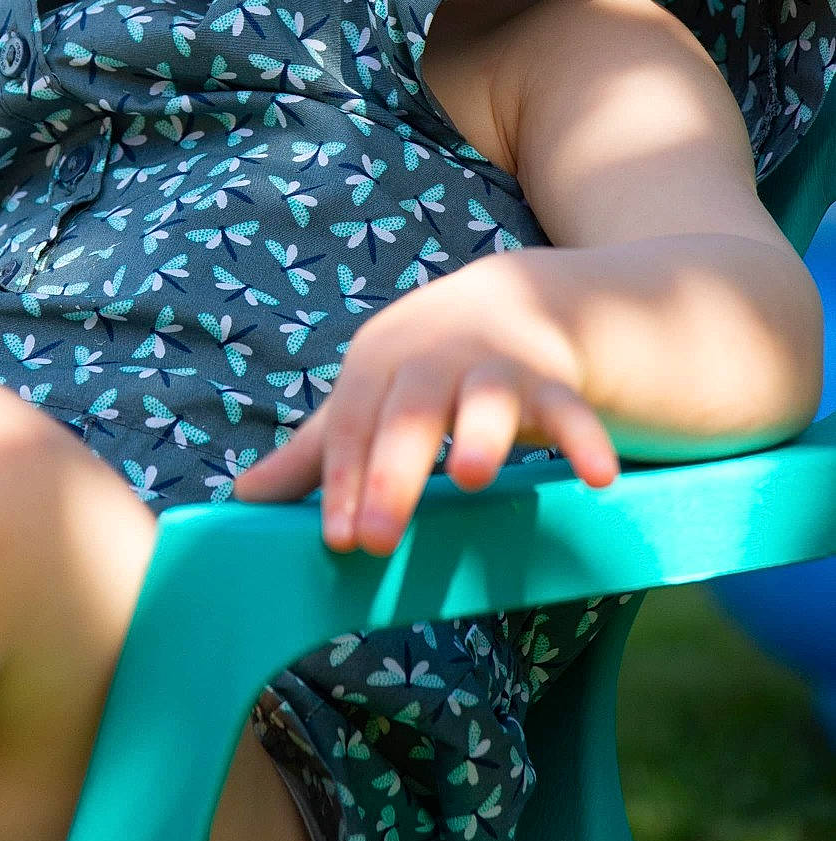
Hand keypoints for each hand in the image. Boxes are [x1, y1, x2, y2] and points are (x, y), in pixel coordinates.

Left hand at [232, 263, 619, 555]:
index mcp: (377, 366)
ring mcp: (494, 367)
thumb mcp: (366, 402)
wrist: (507, 302)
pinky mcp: (552, 381)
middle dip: (391, 472)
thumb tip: (242, 501)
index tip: (335, 538)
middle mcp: (433, 361)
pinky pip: (572, 410)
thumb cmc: (416, 374)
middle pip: (409, 414)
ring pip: (487, 399)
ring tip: (472, 476)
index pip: (351, 426)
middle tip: (376, 535)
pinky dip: (585, 439)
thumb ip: (315, 454)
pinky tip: (598, 478)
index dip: (341, 480)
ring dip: (481, 435)